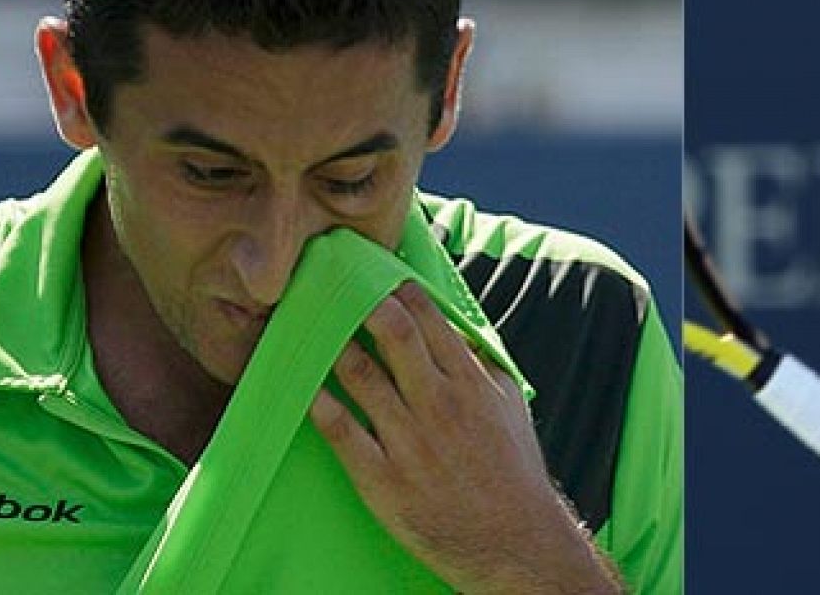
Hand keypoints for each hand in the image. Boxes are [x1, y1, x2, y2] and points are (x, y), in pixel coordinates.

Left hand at [309, 281, 620, 592]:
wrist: (512, 541)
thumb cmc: (511, 470)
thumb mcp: (509, 406)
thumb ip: (482, 364)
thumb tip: (456, 327)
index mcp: (471, 384)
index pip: (430, 321)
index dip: (400, 292)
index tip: (380, 278)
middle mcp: (439, 406)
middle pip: (393, 336)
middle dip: (363, 304)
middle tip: (338, 288)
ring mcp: (409, 442)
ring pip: (360, 376)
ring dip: (335, 347)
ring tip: (315, 329)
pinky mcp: (382, 479)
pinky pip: (342, 431)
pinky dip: (321, 404)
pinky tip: (308, 387)